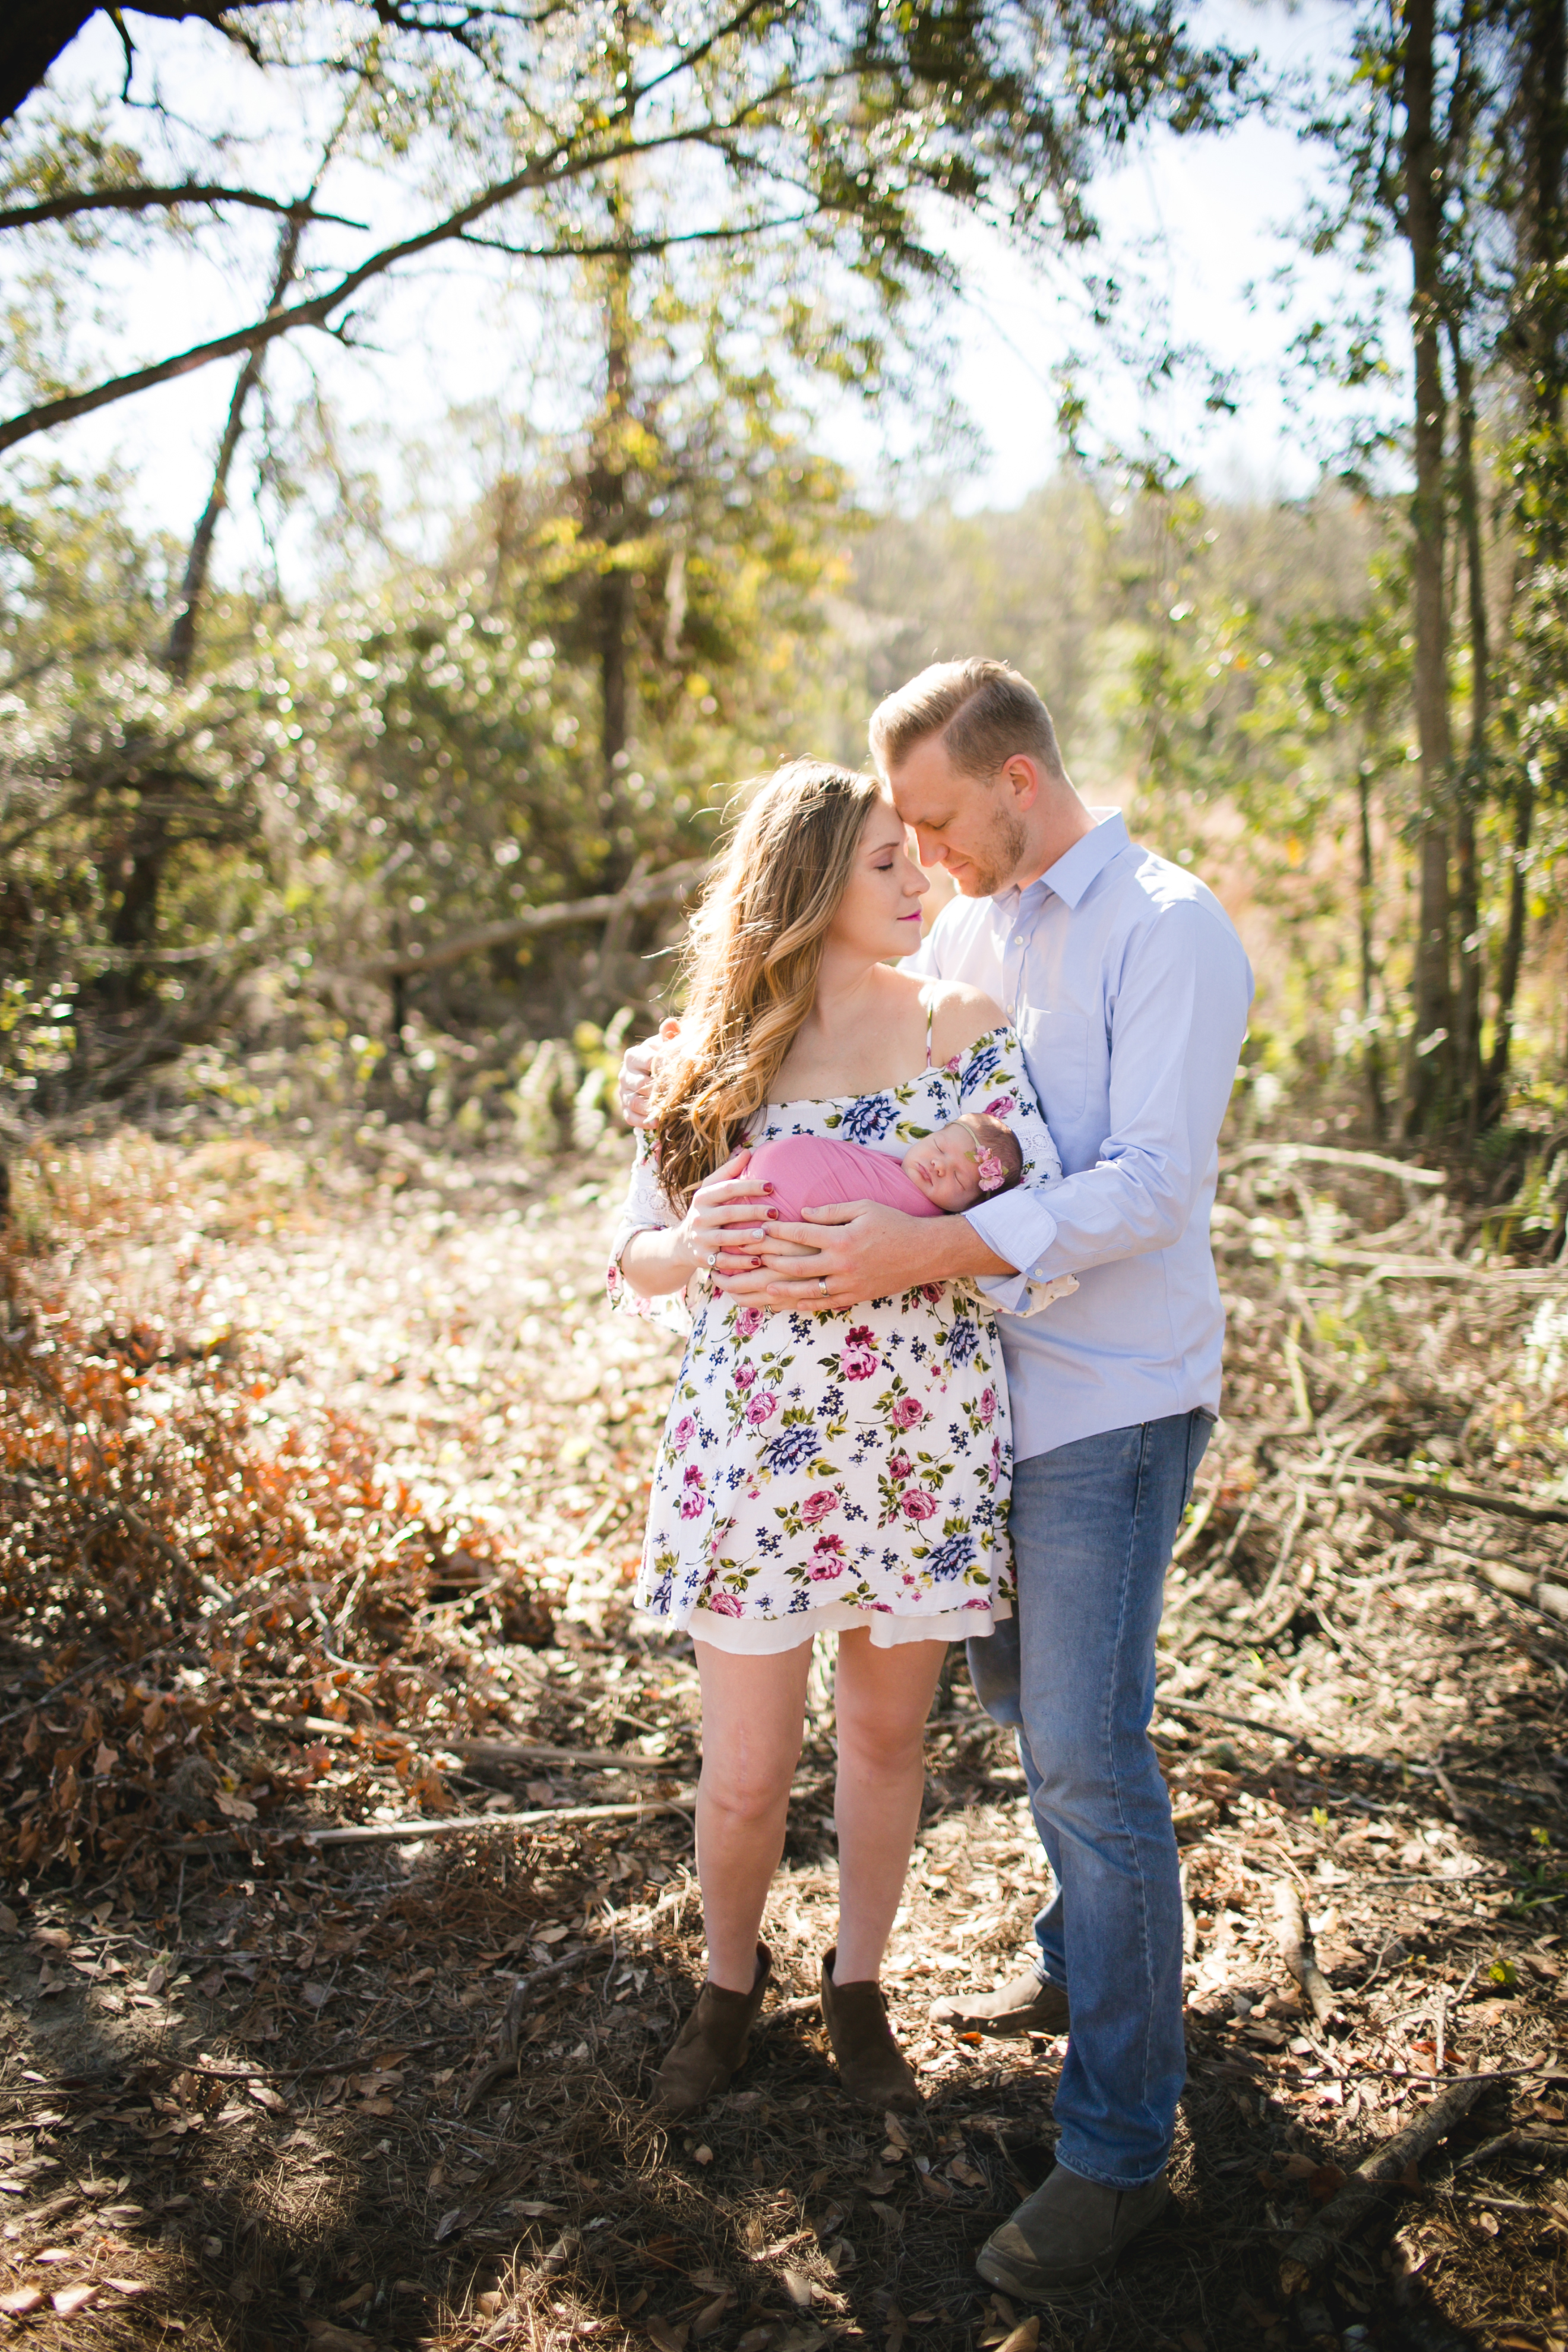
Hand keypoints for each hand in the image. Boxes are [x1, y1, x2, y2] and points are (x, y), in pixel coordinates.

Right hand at [619, 1016, 679, 1128]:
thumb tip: (670, 1024)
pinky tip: (658, 1124)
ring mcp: (624, 1093)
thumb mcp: (668, 1045)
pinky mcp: (626, 1109)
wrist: (657, 1077)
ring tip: (667, 1111)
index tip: (681, 1073)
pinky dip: (644, 1121)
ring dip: (651, 1108)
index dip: (665, 1067)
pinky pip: (631, 1117)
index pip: (648, 1061)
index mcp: (633, 1055)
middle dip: (659, 1091)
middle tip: (677, 1096)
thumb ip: (670, 1035)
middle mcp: (625, 1074)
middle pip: (640, 1084)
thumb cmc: (665, 1058)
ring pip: (634, 1102)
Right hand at [676, 1153, 774, 1278]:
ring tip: (765, 1235)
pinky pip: (724, 1261)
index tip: (771, 1186)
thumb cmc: (706, 1211)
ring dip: (745, 1237)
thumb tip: (748, 1151)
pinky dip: (741, 1262)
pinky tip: (759, 1261)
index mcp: (703, 1197)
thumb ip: (729, 1172)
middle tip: (775, 1213)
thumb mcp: (711, 1190)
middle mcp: (699, 1218)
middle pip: (727, 1213)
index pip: (727, 1188)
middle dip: (752, 1212)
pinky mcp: (703, 1258)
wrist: (682, 1244)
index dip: (749, 1186)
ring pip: (724, 1238)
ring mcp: (700, 1239)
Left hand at [718, 1200, 929, 1310]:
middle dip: (772, 1260)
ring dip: (783, 1288)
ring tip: (764, 1285)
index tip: (761, 1226)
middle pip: (796, 1265)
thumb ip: (831, 1211)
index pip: (800, 1234)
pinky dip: (808, 1304)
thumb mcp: (863, 1207)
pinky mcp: (857, 1296)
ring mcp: (849, 1284)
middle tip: (753, 1258)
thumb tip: (802, 1213)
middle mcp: (842, 1264)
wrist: (924, 1252)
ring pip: (808, 1289)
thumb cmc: (894, 1223)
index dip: (778, 1230)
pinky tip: (793, 1302)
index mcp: (841, 1238)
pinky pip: (827, 1304)